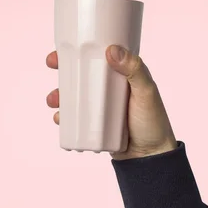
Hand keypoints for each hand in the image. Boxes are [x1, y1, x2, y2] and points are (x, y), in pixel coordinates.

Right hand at [46, 45, 176, 159]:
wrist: (152, 156)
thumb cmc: (154, 121)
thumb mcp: (146, 92)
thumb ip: (134, 70)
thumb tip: (111, 50)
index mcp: (121, 76)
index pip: (97, 58)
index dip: (79, 51)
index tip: (61, 50)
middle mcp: (109, 90)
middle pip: (81, 75)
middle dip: (63, 71)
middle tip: (53, 68)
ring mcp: (101, 109)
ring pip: (74, 98)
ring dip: (59, 96)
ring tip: (54, 101)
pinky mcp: (95, 126)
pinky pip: (75, 119)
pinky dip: (64, 118)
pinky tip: (59, 118)